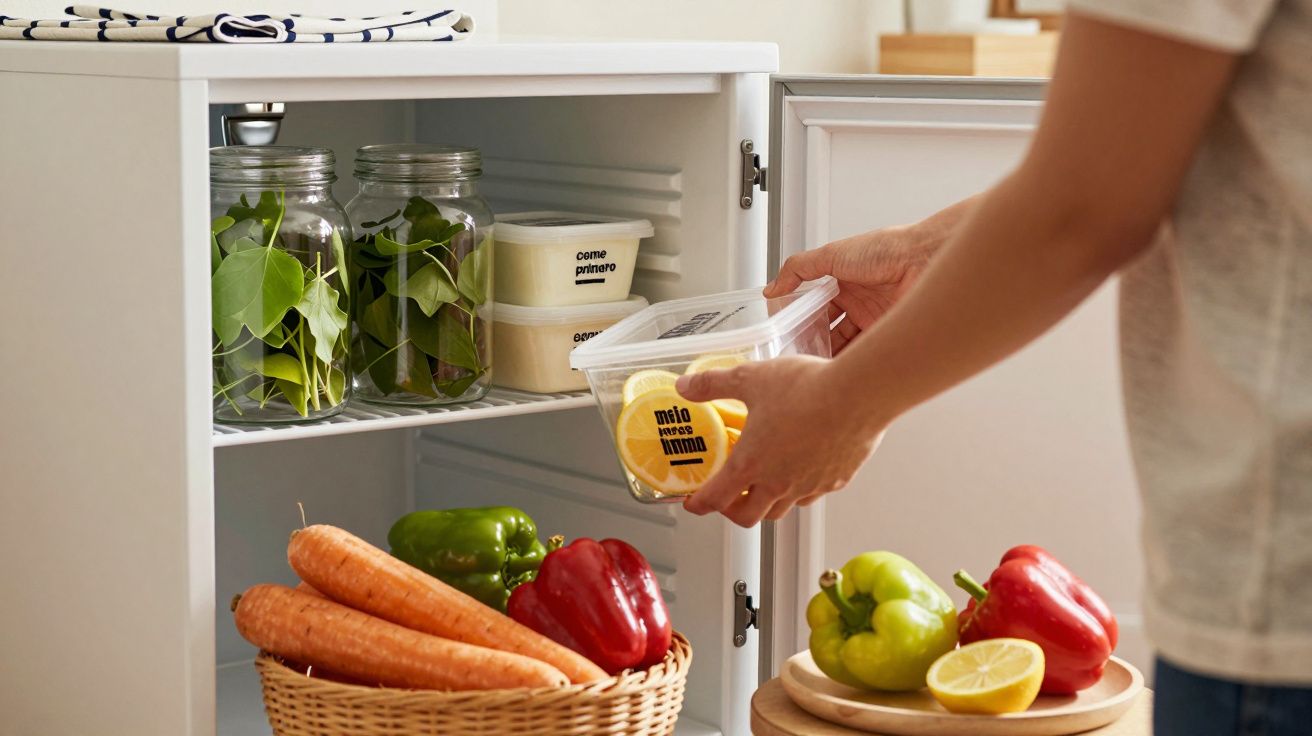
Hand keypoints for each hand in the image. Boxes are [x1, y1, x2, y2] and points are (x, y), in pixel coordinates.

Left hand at [675, 356, 886, 527]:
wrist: (858, 394)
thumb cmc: (806, 388)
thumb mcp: (749, 378)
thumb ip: (713, 384)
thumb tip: (685, 386)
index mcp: (751, 463)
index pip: (716, 499)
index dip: (699, 505)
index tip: (694, 504)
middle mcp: (779, 483)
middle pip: (748, 517)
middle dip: (732, 511)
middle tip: (728, 498)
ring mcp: (809, 486)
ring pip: (782, 510)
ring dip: (766, 503)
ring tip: (764, 483)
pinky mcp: (836, 481)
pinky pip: (812, 495)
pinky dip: (800, 490)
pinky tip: (802, 469)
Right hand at [765, 225, 937, 351]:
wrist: (924, 260)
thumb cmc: (886, 250)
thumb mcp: (831, 254)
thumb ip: (798, 269)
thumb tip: (773, 288)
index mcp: (844, 282)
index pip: (816, 307)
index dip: (802, 321)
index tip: (786, 336)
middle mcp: (859, 302)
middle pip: (830, 329)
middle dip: (814, 344)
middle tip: (798, 358)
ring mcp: (873, 319)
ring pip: (845, 344)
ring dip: (830, 355)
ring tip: (814, 367)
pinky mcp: (887, 333)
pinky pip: (864, 352)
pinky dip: (851, 361)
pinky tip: (838, 368)